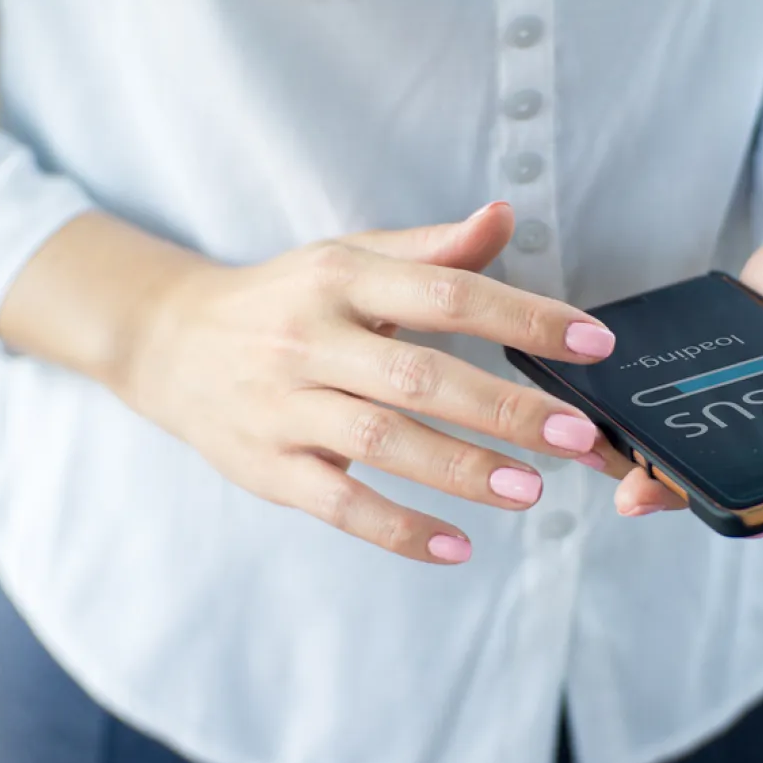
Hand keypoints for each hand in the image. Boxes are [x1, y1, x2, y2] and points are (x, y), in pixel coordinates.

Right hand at [114, 203, 633, 563]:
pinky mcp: (267, 467)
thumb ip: (432, 250)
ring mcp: (285, 407)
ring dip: (461, 468)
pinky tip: (456, 546)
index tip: (593, 342)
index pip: (446, 293)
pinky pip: (338, 505)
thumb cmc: (283, 299)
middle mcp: (311, 339)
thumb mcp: (348, 259)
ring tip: (532, 492)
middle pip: (419, 376)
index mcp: (342, 278)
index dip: (523, 317)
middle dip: (504, 408)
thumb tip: (505, 217)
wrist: (169, 342)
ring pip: (381, 442)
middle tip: (576, 436)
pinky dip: (397, 529)